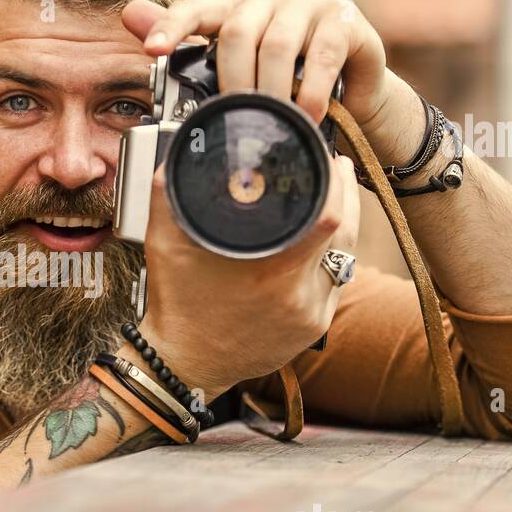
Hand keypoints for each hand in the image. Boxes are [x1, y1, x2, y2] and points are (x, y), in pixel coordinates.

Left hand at [121, 0, 424, 155]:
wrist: (354, 98)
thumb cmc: (289, 86)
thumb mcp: (241, 78)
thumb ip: (188, 51)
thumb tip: (129, 14)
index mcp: (237, 9)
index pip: (196, 8)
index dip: (172, 25)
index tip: (152, 50)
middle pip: (237, 30)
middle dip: (230, 79)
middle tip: (230, 117)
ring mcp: (309, 4)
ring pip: (276, 43)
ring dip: (270, 90)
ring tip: (268, 123)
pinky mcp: (345, 19)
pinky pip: (322, 53)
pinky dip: (310, 90)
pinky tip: (306, 115)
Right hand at [133, 150, 361, 401]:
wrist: (185, 363)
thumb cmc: (177, 306)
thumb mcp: (164, 243)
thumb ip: (169, 191)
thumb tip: (181, 147)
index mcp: (270, 272)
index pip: (330, 216)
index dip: (334, 181)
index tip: (324, 158)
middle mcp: (298, 294)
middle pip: (346, 230)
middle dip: (344, 192)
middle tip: (334, 166)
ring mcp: (311, 313)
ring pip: (346, 254)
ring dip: (346, 220)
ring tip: (337, 191)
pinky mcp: (315, 326)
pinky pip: (336, 279)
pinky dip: (332, 254)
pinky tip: (323, 237)